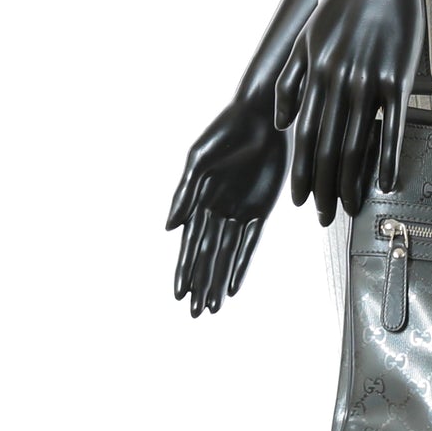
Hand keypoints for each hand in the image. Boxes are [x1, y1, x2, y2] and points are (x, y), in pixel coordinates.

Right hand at [165, 94, 288, 315]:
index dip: (185, 268)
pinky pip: (251, 242)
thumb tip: (169, 228)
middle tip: (195, 313)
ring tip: (212, 308)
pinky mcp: (262, 208)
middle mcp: (216, 209)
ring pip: (227, 254)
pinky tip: (233, 285)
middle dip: (200, 283)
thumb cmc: (225, 131)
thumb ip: (185, 193)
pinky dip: (241, 263)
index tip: (178, 294)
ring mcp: (239, 210)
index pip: (190, 242)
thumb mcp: (199, 159)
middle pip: (207, 255)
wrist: (262, 116)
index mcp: (198, 200)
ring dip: (219, 280)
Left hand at [272, 0, 425, 224]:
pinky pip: (391, 127)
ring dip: (351, 182)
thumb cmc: (345, 4)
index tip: (301, 201)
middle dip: (323, 188)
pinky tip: (386, 182)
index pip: (302, 136)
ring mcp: (367, 79)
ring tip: (350, 207)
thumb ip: (290, 80)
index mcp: (313, 72)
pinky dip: (388, 159)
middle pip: (327, 147)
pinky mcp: (397, 76)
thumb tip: (282, 123)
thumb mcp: (306, 37)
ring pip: (356, 143)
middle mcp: (336, 80)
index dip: (301, 172)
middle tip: (325, 217)